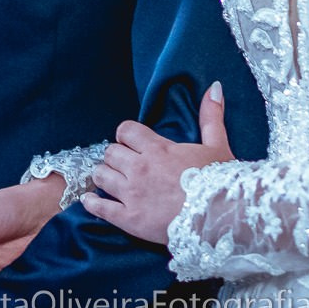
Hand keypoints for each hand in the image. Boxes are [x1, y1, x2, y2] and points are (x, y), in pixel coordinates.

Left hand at [85, 82, 234, 243]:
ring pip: (101, 175)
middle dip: (116, 157)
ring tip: (110, 179)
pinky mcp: (129, 219)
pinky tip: (89, 200)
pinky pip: (100, 207)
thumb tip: (214, 88)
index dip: (126, 136)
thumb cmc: (219, 183)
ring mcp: (132, 194)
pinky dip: (92, 203)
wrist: (219, 219)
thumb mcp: (217, 145)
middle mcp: (139, 168)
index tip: (131, 143)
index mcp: (157, 149)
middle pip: (111, 153)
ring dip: (104, 175)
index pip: (125, 131)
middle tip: (125, 164)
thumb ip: (211, 117)